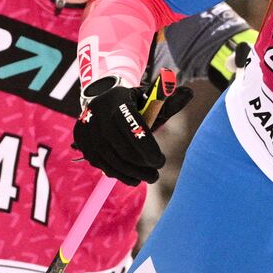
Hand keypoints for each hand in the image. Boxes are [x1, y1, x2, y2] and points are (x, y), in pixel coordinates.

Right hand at [71, 75, 193, 184]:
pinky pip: (103, 164)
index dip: (147, 147)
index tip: (161, 162)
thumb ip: (168, 99)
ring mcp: (88, 131)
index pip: (131, 126)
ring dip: (132, 173)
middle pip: (121, 147)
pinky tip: (133, 178)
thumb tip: (189, 94)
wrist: (101, 100)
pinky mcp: (83, 144)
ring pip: (112, 159)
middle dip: (142, 164)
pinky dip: (119, 174)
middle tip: (156, 173)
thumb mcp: (149, 97)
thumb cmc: (133, 102)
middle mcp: (98, 115)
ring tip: (148, 177)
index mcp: (117, 100)